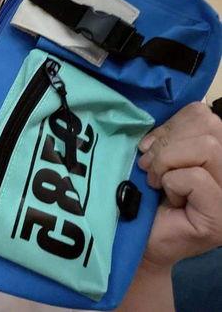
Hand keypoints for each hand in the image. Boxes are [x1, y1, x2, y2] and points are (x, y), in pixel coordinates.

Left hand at [137, 102, 221, 267]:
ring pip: (208, 147)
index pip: (202, 113)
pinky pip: (196, 177)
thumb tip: (157, 118)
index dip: (171, 123)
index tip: (149, 146)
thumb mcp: (158, 153)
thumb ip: (169, 134)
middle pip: (209, 125)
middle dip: (167, 142)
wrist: (138, 238)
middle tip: (148, 166)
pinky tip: (167, 197)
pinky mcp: (220, 217)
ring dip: (168, 161)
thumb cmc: (146, 193)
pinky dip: (171, 182)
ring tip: (156, 179)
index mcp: (215, 150)